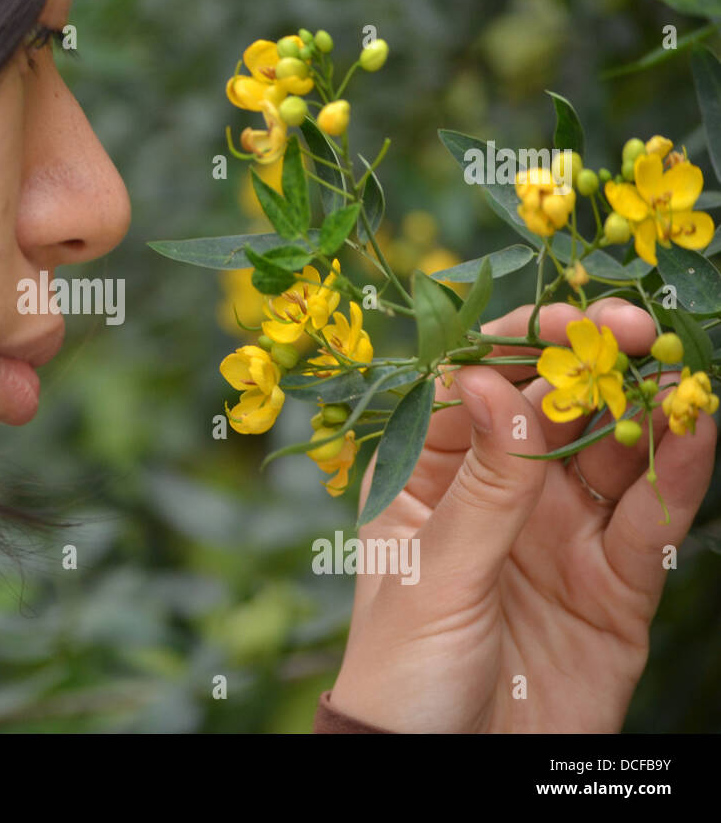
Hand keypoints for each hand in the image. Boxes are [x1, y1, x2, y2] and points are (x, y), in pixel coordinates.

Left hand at [328, 299, 714, 731]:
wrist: (445, 776)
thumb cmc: (402, 676)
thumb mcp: (433, 577)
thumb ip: (479, 488)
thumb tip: (492, 382)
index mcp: (428, 479)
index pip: (475, 388)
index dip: (519, 346)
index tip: (567, 317)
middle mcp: (497, 495)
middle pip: (552, 410)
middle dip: (592, 363)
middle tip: (636, 328)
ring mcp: (558, 535)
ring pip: (611, 454)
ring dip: (645, 408)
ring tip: (681, 371)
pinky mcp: (613, 586)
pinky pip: (650, 520)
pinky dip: (678, 473)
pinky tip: (698, 427)